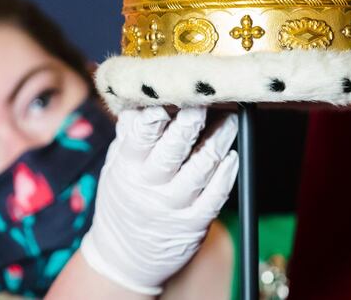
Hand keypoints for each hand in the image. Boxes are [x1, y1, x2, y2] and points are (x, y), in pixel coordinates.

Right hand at [79, 106, 238, 295]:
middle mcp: (150, 186)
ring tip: (231, 119)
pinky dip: (227, 173)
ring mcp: (174, 206)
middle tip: (206, 99)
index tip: (170, 92)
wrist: (125, 258)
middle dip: (190, 122)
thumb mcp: (116, 167)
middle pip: (173, 150)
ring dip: (219, 140)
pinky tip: (233, 156)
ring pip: (201, 168)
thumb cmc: (123, 200)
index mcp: (127, 167)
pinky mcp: (195, 223)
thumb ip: (130, 134)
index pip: (140, 136)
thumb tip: (142, 97)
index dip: (155, 114)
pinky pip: (216, 195)